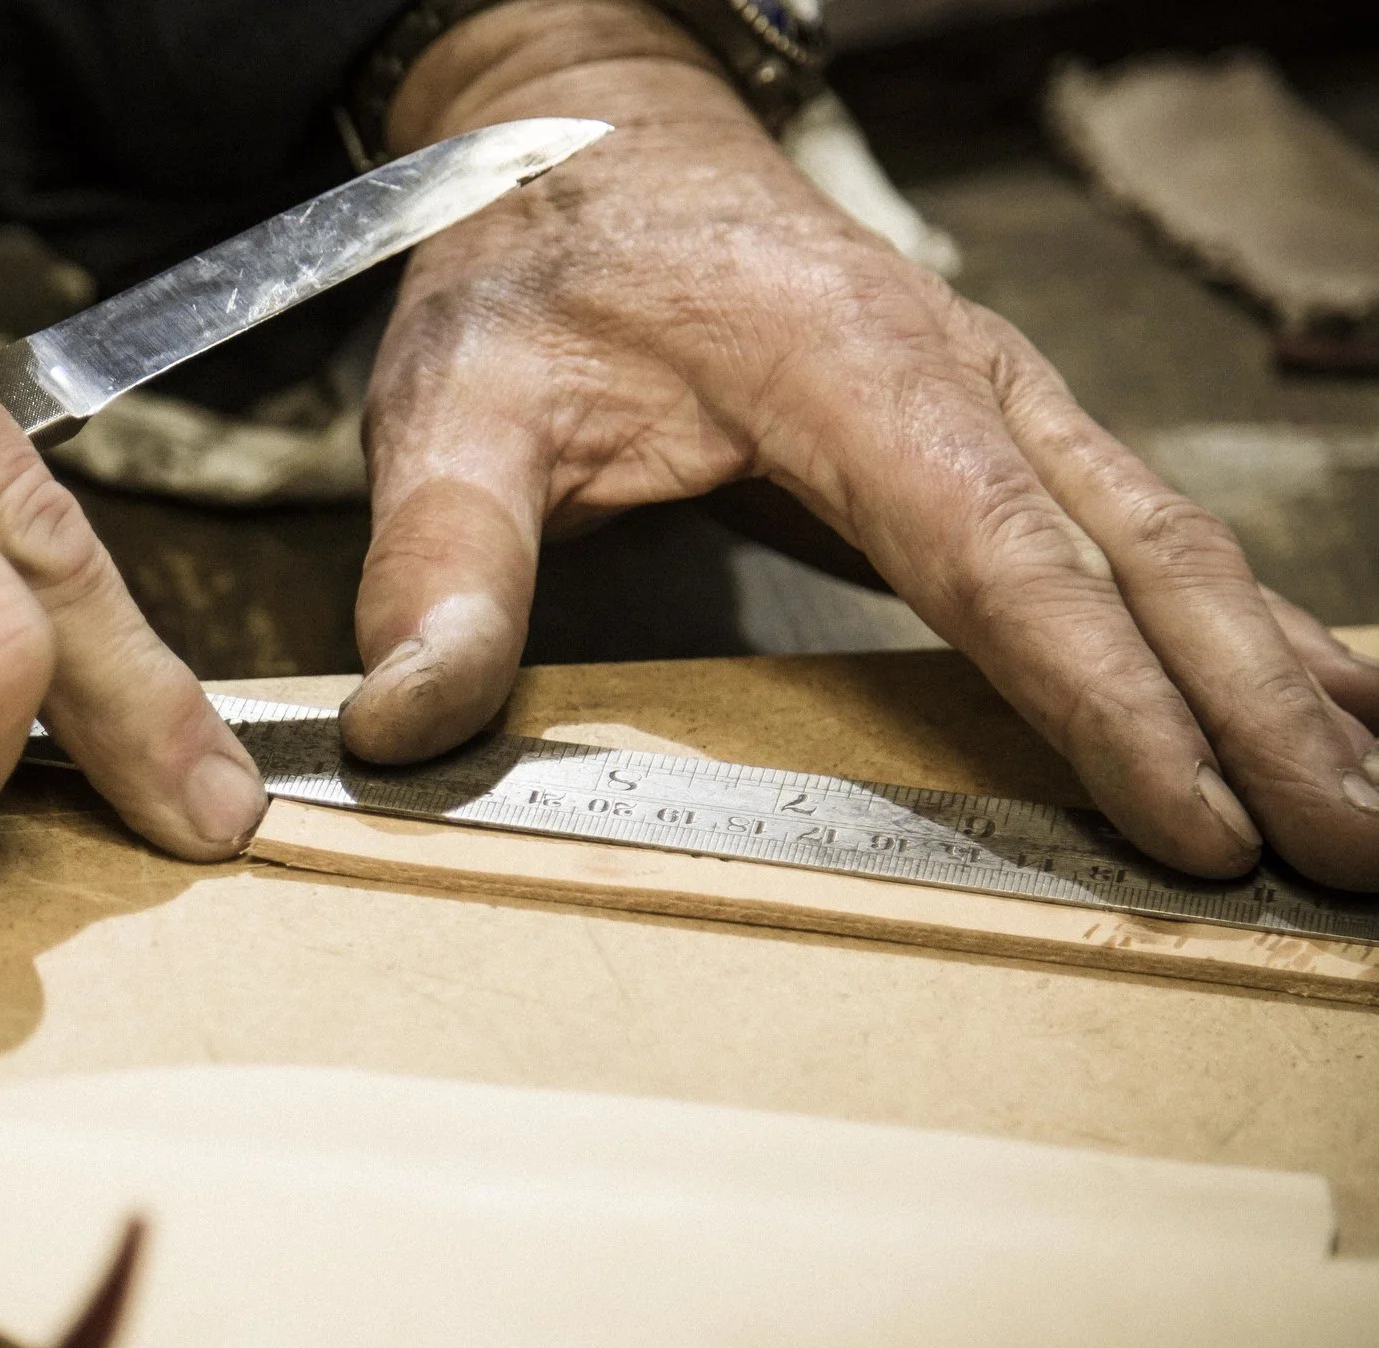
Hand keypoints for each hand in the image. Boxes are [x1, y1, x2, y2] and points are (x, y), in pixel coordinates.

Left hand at [349, 0, 1378, 887]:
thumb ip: (439, 561)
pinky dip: (1247, 620)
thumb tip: (410, 717)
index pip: (999, 556)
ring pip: (1174, 545)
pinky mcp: (1001, 426)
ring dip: (1286, 676)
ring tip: (1375, 809)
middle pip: (1141, 558)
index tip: (1192, 823)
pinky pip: (1147, 529)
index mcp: (847, 376)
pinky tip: (1327, 692)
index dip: (1101, 697)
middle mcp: (962, 379)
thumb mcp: (454, 406)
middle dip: (1260, 712)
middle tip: (1355, 858)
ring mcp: (1001, 397)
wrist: (587, 146)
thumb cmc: (531, 275)